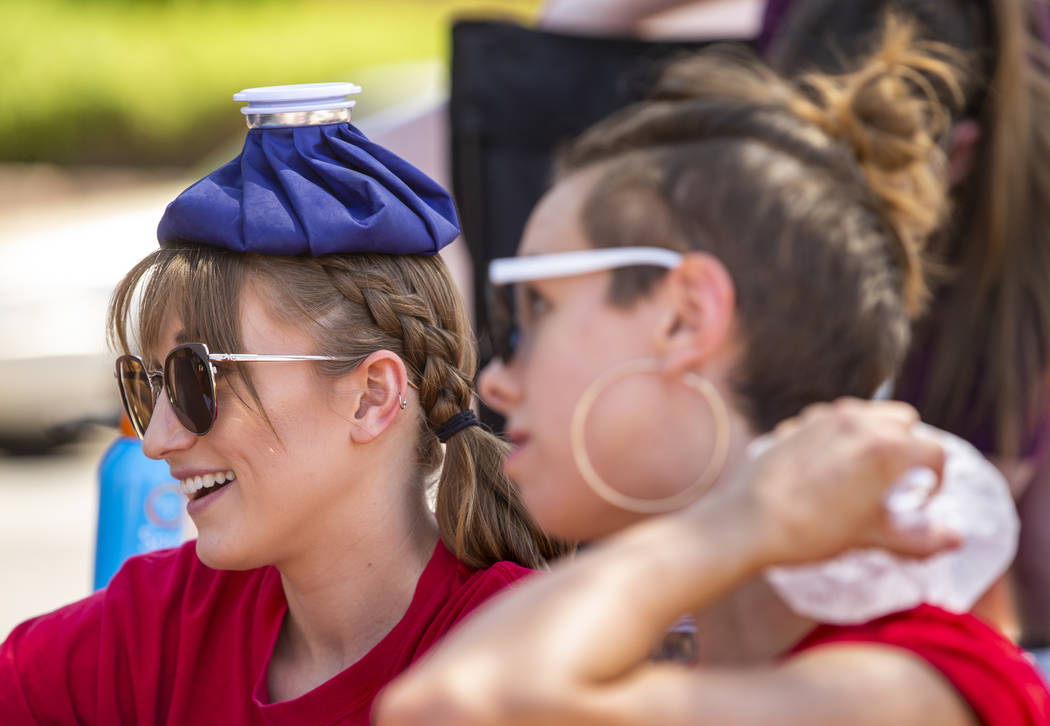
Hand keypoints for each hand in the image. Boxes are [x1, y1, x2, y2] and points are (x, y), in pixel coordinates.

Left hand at [724, 398, 958, 567]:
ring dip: (875, 435)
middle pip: (904, 421)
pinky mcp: (798, 420)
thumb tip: (956, 540)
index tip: (920, 500)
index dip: (935, 479)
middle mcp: (859, 421)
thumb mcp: (871, 537)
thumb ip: (919, 539)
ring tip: (863, 471)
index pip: (934, 452)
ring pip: (868, 413)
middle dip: (908, 447)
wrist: (748, 521)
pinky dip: (841, 435)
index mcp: (887, 448)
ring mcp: (825, 416)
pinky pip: (832, 418)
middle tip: (895, 481)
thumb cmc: (812, 530)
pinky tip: (827, 466)